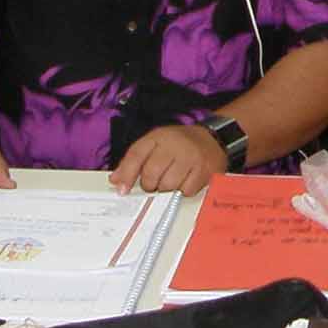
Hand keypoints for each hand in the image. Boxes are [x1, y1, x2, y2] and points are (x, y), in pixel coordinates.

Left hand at [112, 120, 229, 194]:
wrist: (211, 138)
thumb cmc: (178, 144)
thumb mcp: (153, 145)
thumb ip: (133, 161)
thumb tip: (116, 181)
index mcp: (158, 137)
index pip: (136, 155)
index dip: (127, 174)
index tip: (122, 190)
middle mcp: (175, 144)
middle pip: (152, 174)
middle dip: (150, 184)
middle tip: (155, 183)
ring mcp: (191, 157)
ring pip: (169, 185)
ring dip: (167, 189)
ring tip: (170, 181)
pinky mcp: (205, 169)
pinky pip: (186, 191)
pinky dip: (183, 190)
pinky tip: (185, 181)